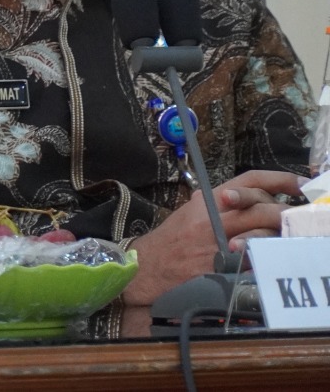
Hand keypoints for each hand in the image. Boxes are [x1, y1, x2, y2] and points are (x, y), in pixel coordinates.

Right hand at [122, 169, 303, 305]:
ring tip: (291, 240)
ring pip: (260, 234)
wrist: (146, 267)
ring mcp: (215, 243)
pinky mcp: (217, 267)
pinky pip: (251, 261)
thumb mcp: (191, 212)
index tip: (302, 184)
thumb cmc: (170, 240)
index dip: (280, 180)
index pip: (249, 180)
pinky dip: (264, 260)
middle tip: (301, 219)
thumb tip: (248, 198)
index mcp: (207, 200)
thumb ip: (218, 205)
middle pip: (260, 207)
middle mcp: (212, 218)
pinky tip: (271, 261)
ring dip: (279, 238)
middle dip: (287, 213)